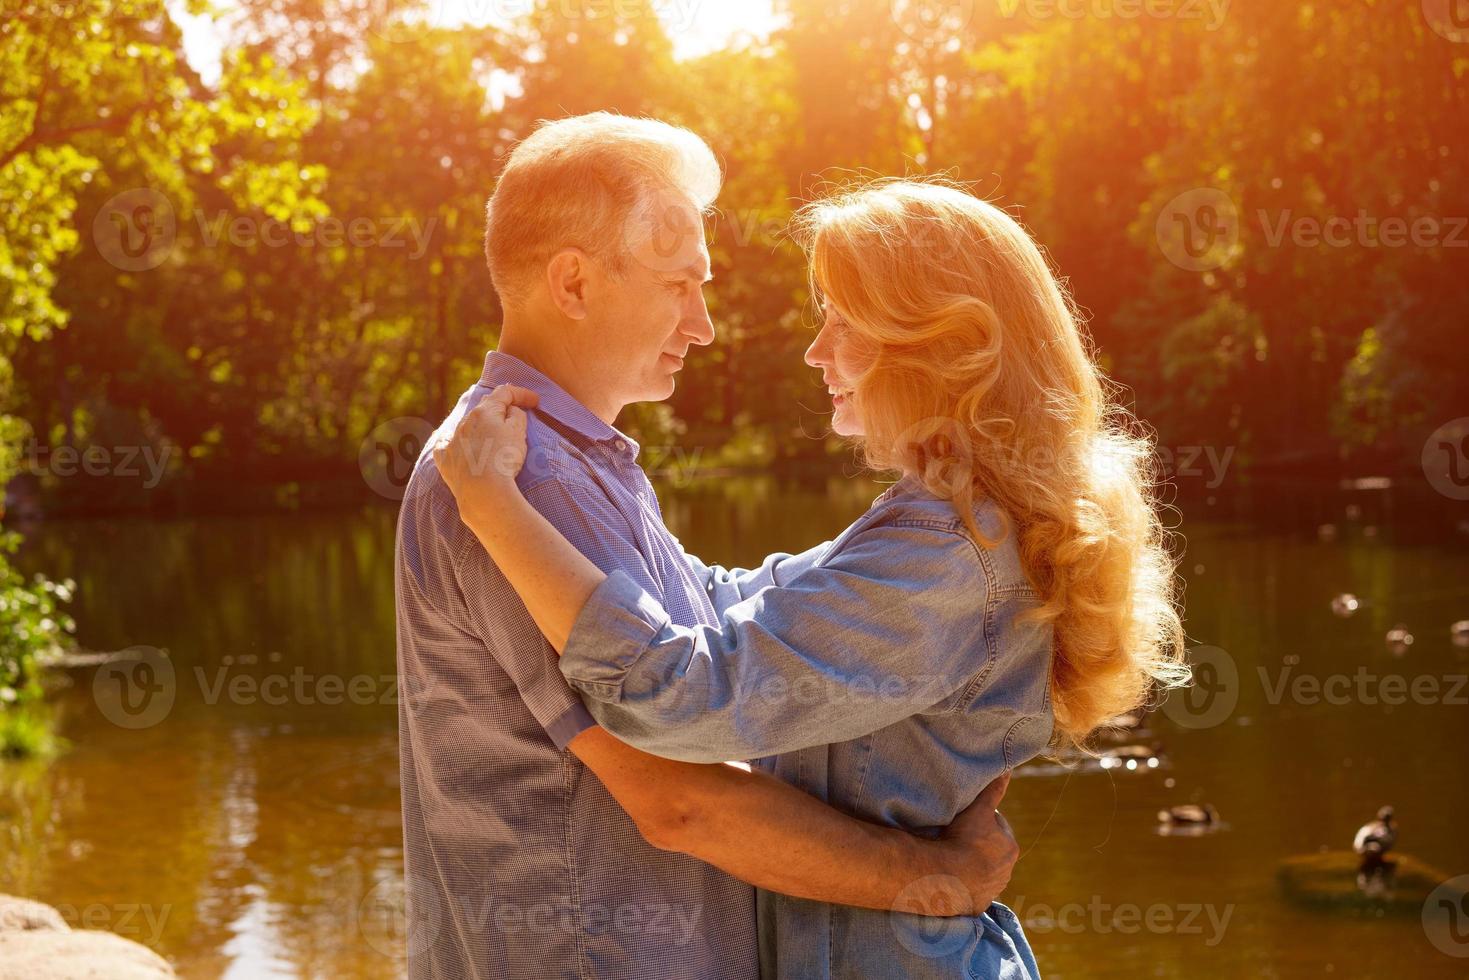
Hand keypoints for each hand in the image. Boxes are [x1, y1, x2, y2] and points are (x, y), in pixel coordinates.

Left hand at [432, 384, 539, 519]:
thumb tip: (511, 411)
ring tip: (491, 433)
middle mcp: (465, 422)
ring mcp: (452, 440)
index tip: (535, 401)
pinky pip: (447, 444)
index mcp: (484, 412)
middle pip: (484, 407)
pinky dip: (455, 441)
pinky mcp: (444, 459)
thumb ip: (517, 416)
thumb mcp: (519, 434)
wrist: (482, 492)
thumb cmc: (504, 460)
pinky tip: (456, 443)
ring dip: (480, 425)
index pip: (504, 393)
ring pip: (467, 425)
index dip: (522, 394)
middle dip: (500, 407)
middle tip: (514, 412)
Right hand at [937, 771, 1018, 913]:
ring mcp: (991, 890)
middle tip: (955, 836)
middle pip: (990, 851)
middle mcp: (1006, 872)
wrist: (948, 878)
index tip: (966, 819)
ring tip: (949, 855)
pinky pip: (969, 890)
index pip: (996, 827)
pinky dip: (961, 883)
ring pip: (981, 871)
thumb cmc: (964, 840)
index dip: (980, 820)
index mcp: (1010, 848)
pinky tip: (948, 875)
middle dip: (977, 844)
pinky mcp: (976, 904)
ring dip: (969, 864)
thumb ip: (994, 789)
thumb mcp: (979, 809)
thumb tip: (1007, 767)